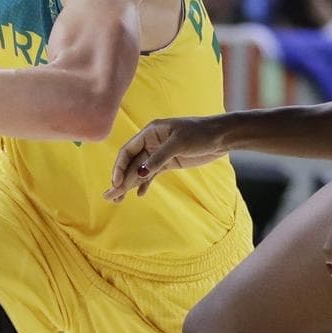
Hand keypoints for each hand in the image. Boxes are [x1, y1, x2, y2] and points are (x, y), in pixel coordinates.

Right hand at [103, 116, 226, 201]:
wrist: (221, 136)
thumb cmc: (200, 133)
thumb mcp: (178, 144)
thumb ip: (158, 159)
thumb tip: (139, 173)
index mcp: (150, 132)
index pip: (128, 151)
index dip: (119, 167)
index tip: (116, 183)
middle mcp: (152, 142)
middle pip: (131, 163)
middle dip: (120, 180)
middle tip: (110, 197)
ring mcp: (160, 153)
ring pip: (140, 170)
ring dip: (130, 184)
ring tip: (118, 200)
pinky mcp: (169, 162)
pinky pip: (152, 174)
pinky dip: (145, 183)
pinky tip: (139, 194)